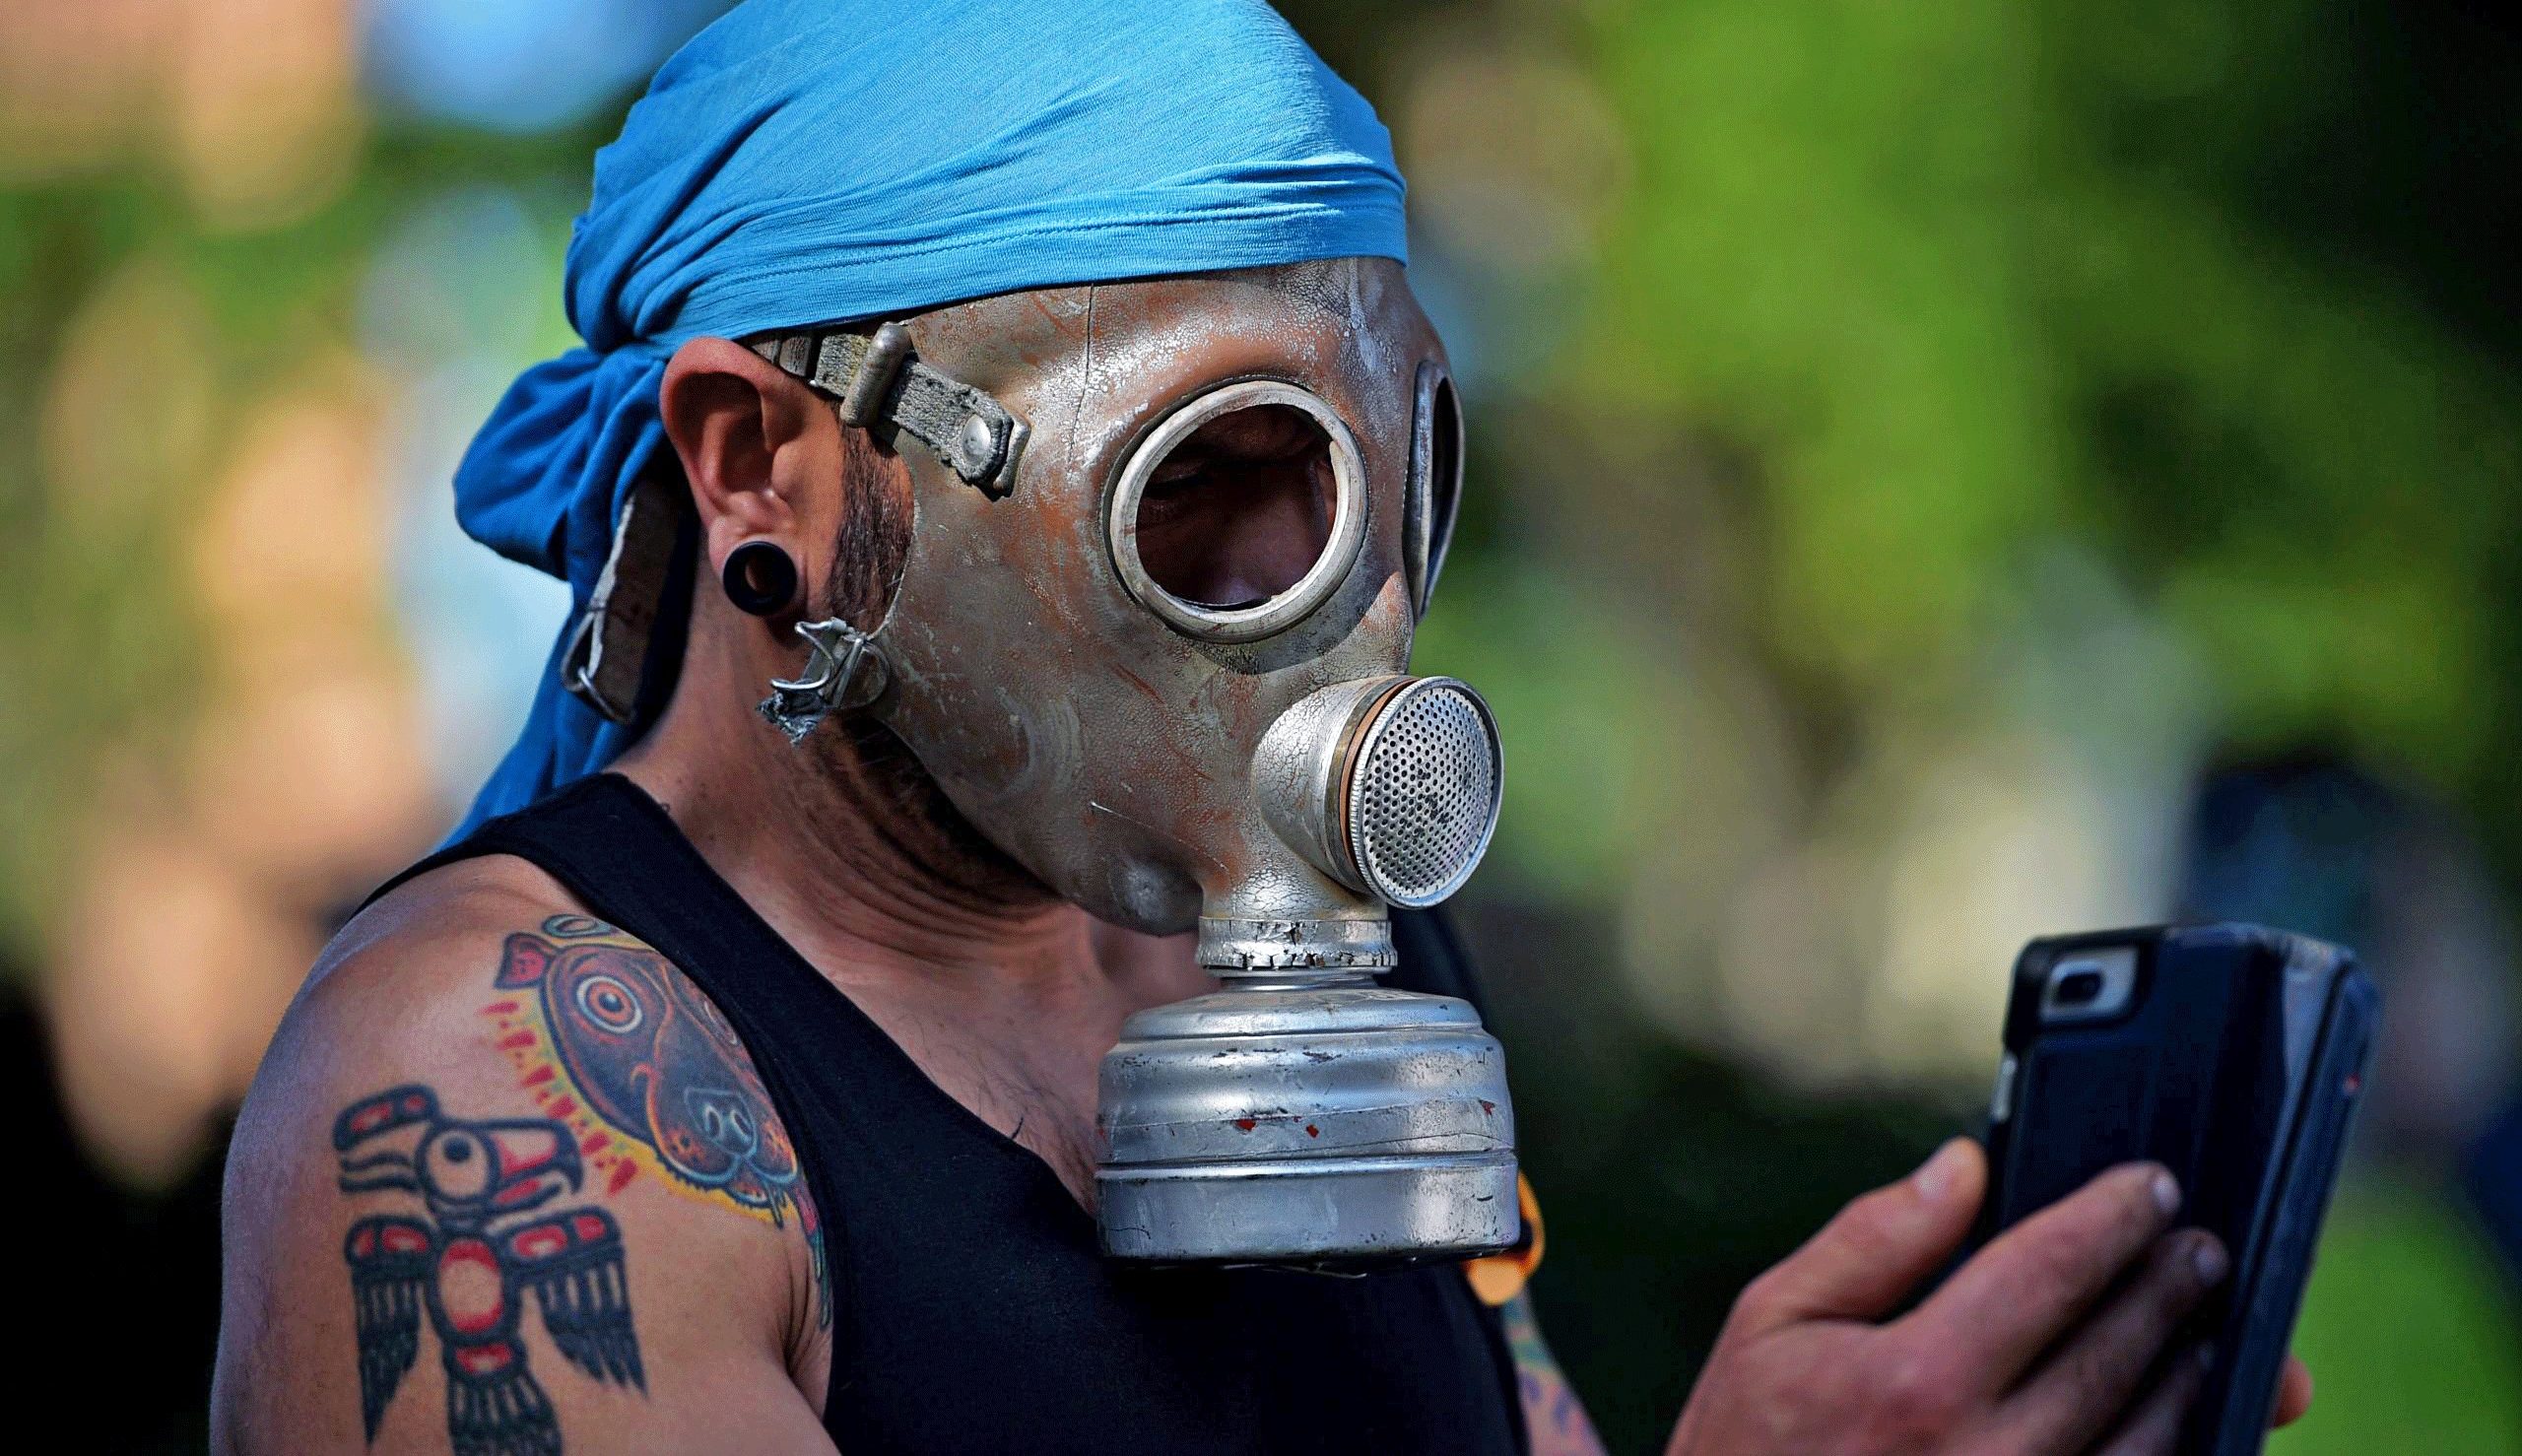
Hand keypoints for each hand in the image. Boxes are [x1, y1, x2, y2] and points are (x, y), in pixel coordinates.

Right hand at [1665, 1140, 2313, 1454]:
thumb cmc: (1744, 1445)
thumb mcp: (1771, 1324)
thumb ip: (1872, 1241)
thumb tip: (1964, 1166)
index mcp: (1915, 1382)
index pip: (2050, 1271)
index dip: (2112, 1219)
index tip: (2151, 1187)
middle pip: (2116, 1355)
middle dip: (2168, 1289)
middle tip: (2200, 1248)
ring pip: (2147, 1444)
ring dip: (2186, 1379)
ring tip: (2199, 1332)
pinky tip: (2169, 1427)